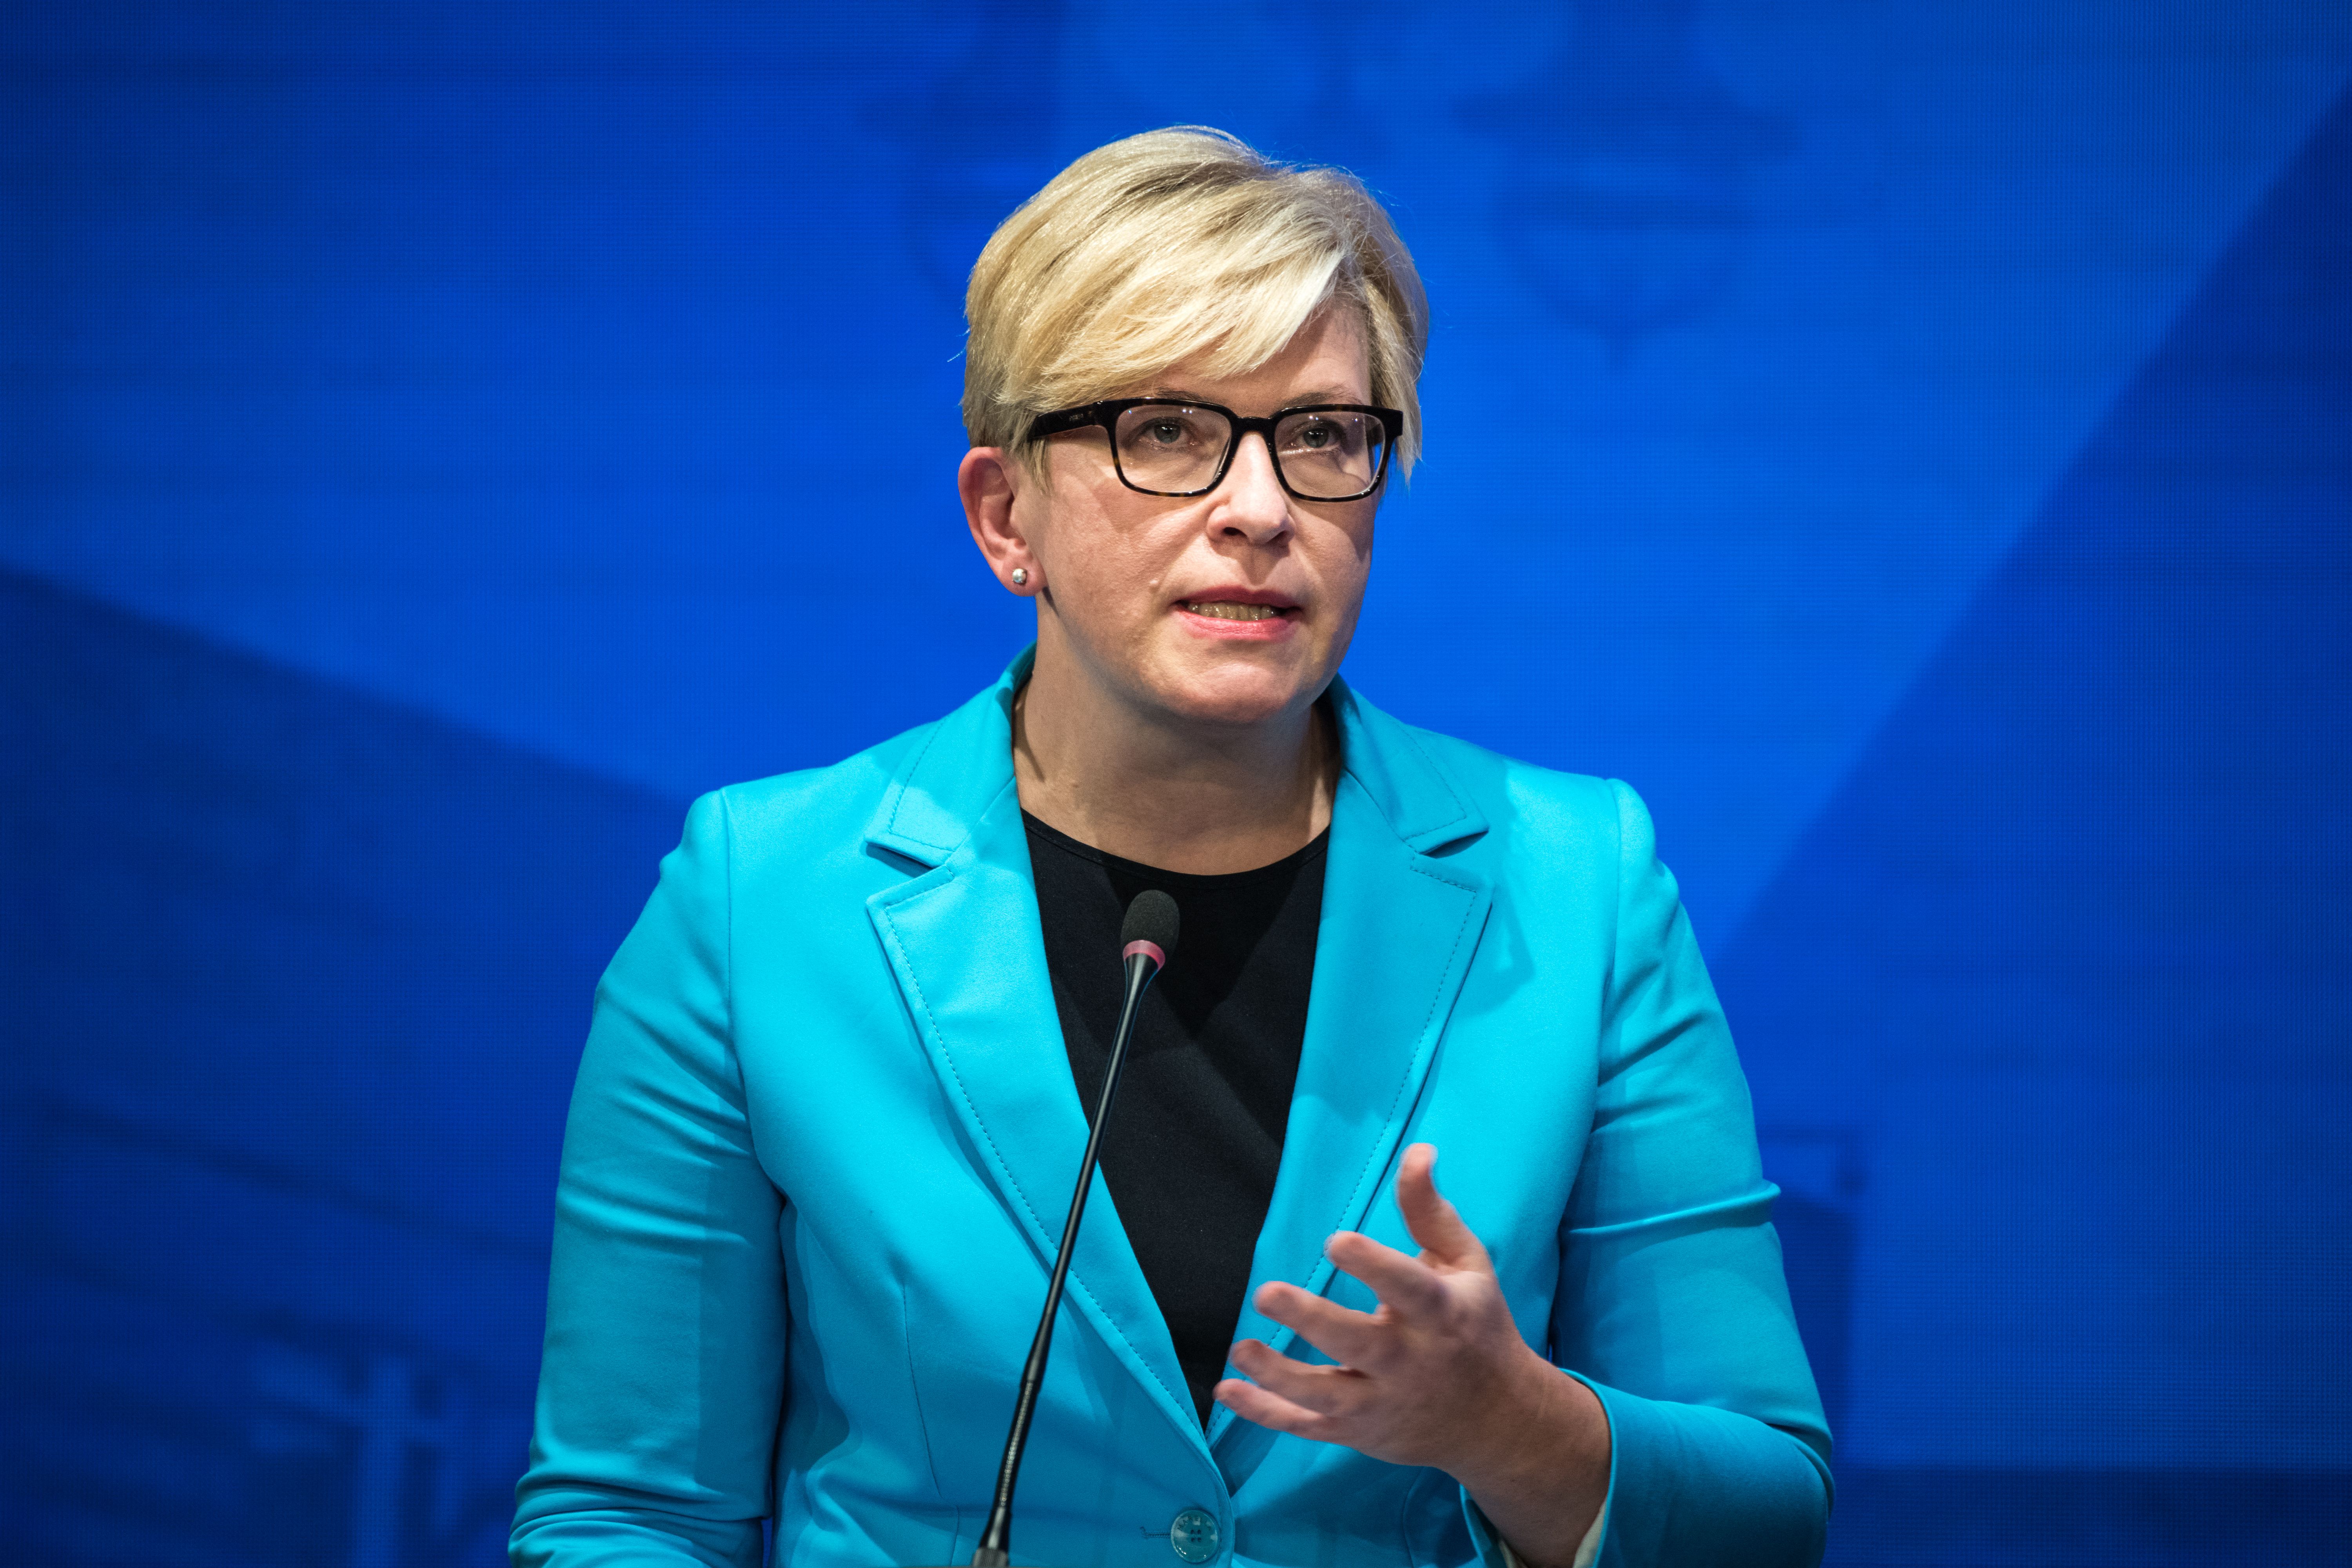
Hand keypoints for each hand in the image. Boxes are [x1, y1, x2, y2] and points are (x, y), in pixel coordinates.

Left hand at [1214, 1144, 1608, 1565]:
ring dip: (1279, 1375)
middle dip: (1312, 1321)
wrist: (1499, 1421)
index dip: (1373, 1265)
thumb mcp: (1466, 1265)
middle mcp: (1412, 1362)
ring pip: (1326, 1395)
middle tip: (1265, 1293)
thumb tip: (1417, 1150)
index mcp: (1441, 1314)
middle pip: (1359, 1344)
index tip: (1335, 1240)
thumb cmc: (1476, 1326)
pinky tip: (1227, 1391)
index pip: (1408, 1288)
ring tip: (1240, 1348)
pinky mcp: (1360, 1432)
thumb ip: (1430, 1210)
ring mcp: (1383, 1402)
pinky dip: (1267, 1415)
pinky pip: (1308, 1427)